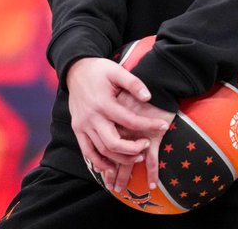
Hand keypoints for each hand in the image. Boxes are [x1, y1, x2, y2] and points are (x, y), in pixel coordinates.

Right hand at [65, 57, 170, 189]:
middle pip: (113, 143)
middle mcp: (91, 117)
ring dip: (121, 158)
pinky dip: (99, 162)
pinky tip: (112, 166)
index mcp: (103, 103)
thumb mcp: (116, 71)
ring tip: (137, 156)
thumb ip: (133, 83)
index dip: (148, 125)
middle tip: (147, 145)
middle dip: (133, 149)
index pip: (129, 121)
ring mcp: (82, 125)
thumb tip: (148, 97)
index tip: (162, 125)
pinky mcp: (77, 129)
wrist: (75, 70)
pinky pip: (87, 152)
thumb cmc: (99, 70)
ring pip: (102, 151)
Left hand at [108, 89, 171, 193]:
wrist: (155, 77)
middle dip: (112, 174)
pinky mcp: (151, 134)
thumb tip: (108, 124)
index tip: (104, 174)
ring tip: (121, 189)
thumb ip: (113, 114)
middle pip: (111, 155)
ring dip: (124, 176)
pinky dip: (152, 172)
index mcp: (108, 119)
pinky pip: (151, 157)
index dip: (102, 162)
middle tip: (114, 188)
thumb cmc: (137, 89)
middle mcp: (119, 128)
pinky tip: (152, 184)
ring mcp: (135, 133)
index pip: (101, 144)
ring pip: (127, 160)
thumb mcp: (119, 95)